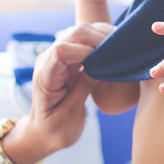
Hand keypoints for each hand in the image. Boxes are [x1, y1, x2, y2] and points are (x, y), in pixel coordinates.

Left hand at [7, 23, 109, 158]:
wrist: (42, 132)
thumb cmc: (54, 130)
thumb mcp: (69, 116)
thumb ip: (82, 89)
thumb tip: (99, 68)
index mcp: (45, 77)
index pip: (62, 51)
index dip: (86, 51)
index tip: (105, 62)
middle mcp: (48, 60)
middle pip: (74, 34)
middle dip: (99, 39)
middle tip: (120, 53)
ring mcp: (57, 55)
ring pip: (81, 32)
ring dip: (102, 37)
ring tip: (120, 51)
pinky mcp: (68, 56)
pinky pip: (85, 39)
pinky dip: (101, 40)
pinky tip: (114, 51)